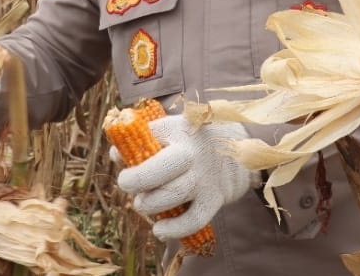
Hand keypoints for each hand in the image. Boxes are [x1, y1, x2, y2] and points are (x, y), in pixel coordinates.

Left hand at [116, 115, 255, 240]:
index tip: (123, 166)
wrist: (242, 146)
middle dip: (137, 182)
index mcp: (179, 131)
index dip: (128, 156)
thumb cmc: (195, 139)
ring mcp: (205, 176)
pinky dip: (174, 229)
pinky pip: (193, 220)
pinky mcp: (215, 198)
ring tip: (143, 205)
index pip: (149, 139)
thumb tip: (116, 156)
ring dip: (151, 205)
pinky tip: (160, 229)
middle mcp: (193, 153)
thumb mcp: (173, 129)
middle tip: (129, 186)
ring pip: (172, 195)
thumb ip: (145, 140)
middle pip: (159, 170)